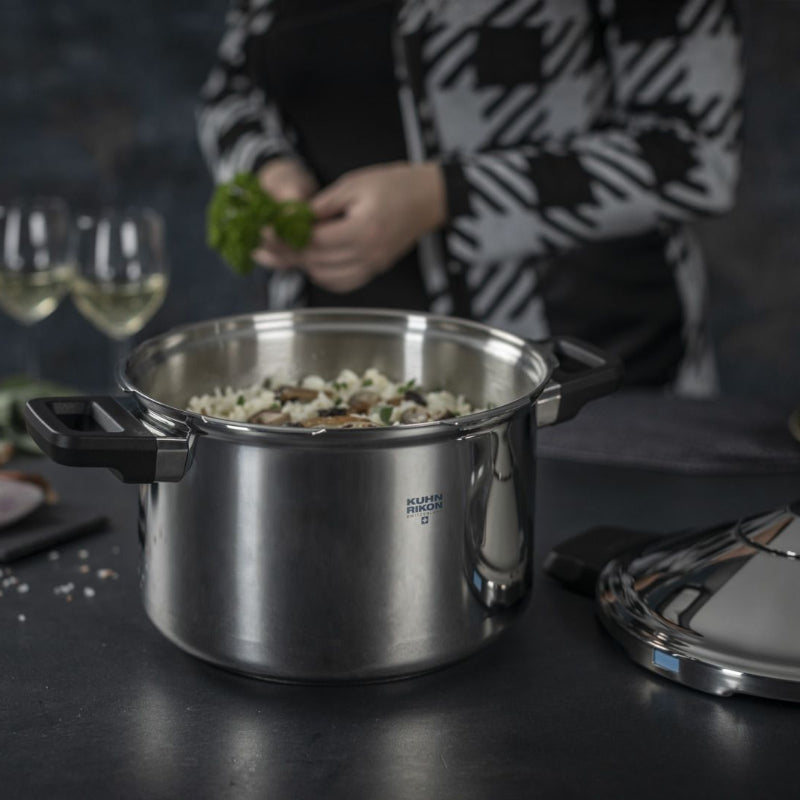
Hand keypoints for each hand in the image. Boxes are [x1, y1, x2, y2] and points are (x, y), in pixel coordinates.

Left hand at [253, 162, 446, 292]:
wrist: (428, 198)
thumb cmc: (393, 184)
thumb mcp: (353, 184)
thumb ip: (321, 205)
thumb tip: (291, 218)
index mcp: (362, 230)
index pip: (314, 241)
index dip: (285, 237)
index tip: (265, 229)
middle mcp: (368, 254)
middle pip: (316, 262)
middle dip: (287, 253)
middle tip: (264, 244)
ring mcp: (372, 265)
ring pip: (326, 276)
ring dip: (303, 265)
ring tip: (285, 250)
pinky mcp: (375, 269)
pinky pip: (342, 282)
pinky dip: (322, 275)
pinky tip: (311, 261)